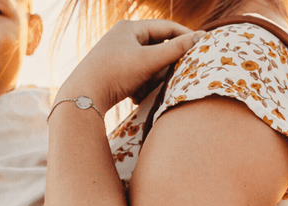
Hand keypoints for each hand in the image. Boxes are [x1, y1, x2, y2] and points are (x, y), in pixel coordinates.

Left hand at [57, 20, 204, 113]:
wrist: (85, 95)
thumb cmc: (116, 73)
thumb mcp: (149, 61)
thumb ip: (175, 50)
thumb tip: (199, 38)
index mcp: (130, 28)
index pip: (166, 27)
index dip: (185, 36)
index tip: (202, 45)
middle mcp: (123, 38)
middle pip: (157, 48)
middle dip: (166, 64)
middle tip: (178, 74)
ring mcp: (118, 56)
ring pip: (148, 66)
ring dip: (152, 79)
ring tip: (147, 88)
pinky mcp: (114, 74)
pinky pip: (137, 78)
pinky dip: (141, 87)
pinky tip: (135, 96)